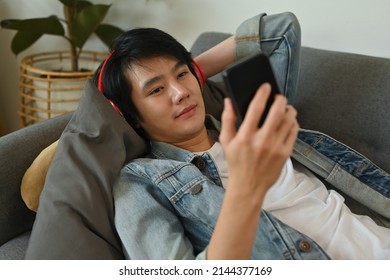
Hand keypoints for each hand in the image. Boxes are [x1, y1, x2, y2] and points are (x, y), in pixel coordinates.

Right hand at [219, 83, 298, 202]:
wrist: (248, 186)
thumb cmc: (236, 163)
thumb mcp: (226, 142)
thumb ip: (227, 120)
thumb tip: (228, 101)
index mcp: (245, 136)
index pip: (256, 108)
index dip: (262, 94)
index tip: (265, 86)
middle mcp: (262, 141)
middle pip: (277, 111)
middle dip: (280, 99)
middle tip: (279, 96)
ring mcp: (275, 147)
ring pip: (289, 120)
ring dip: (289, 109)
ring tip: (286, 107)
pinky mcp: (285, 153)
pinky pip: (294, 132)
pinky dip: (293, 122)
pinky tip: (289, 120)